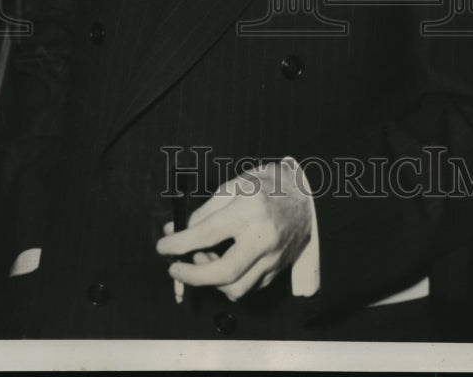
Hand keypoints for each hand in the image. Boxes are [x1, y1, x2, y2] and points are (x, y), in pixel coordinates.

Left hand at [155, 159, 312, 301]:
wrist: (310, 196)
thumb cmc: (270, 184)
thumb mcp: (236, 184)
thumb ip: (207, 209)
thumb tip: (179, 230)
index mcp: (250, 210)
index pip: (207, 233)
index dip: (179, 243)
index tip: (163, 246)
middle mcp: (263, 237)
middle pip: (223, 272)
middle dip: (192, 276)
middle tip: (175, 268)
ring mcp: (273, 257)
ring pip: (236, 289)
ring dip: (211, 282)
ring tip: (203, 262)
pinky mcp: (278, 269)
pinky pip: (250, 288)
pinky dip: (230, 283)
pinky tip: (222, 265)